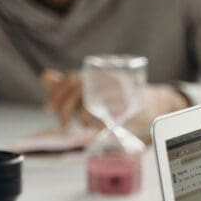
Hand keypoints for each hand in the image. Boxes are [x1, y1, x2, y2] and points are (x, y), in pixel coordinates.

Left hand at [40, 70, 189, 135]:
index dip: (57, 93)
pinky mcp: (134, 102)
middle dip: (66, 108)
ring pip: (94, 98)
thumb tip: (44, 77)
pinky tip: (98, 129)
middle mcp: (110, 76)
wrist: (155, 104)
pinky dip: (102, 121)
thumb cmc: (121, 99)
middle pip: (81, 88)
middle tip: (63, 125)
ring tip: (83, 127)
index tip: (49, 109)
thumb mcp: (93, 92)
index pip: (73, 78)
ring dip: (84, 115)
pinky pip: (113, 111)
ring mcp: (123, 89)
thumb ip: (69, 85)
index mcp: (100, 71)